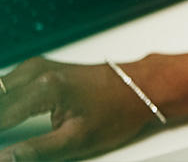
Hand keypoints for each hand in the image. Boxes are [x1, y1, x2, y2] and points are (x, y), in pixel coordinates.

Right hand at [0, 59, 160, 160]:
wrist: (141, 87)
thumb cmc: (117, 110)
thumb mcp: (75, 141)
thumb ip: (33, 152)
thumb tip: (3, 159)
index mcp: (44, 88)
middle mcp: (37, 72)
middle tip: (1, 144)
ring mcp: (38, 67)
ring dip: (0, 109)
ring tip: (4, 132)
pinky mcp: (40, 69)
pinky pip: (7, 85)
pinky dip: (2, 102)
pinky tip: (5, 119)